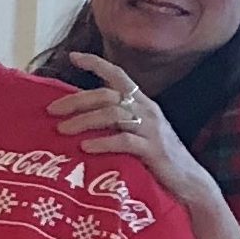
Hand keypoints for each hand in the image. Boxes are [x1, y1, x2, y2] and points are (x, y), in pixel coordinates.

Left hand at [49, 57, 239, 238]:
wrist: (188, 182)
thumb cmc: (154, 160)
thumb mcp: (134, 134)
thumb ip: (113, 123)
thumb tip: (76, 119)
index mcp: (142, 103)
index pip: (119, 75)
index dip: (96, 63)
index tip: (73, 56)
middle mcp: (147, 110)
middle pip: (108, 95)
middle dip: (77, 100)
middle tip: (51, 111)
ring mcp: (152, 129)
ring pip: (113, 114)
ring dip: (84, 121)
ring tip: (62, 130)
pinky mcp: (154, 150)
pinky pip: (125, 141)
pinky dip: (102, 142)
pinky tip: (85, 147)